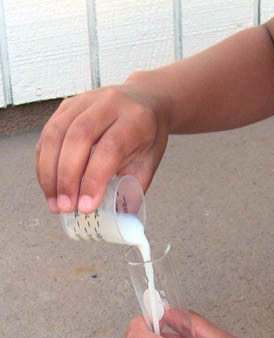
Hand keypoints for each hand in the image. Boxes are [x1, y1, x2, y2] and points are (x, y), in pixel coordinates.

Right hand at [35, 78, 168, 212]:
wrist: (145, 101)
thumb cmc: (147, 136)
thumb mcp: (150, 162)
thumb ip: (133, 188)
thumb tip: (115, 220)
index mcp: (135, 119)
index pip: (109, 148)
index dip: (94, 179)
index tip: (86, 207)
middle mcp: (108, 104)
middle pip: (78, 138)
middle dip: (67, 178)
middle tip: (66, 207)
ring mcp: (84, 101)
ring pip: (56, 134)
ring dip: (50, 173)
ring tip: (54, 202)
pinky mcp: (67, 106)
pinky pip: (48, 135)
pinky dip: (44, 163)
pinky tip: (49, 185)